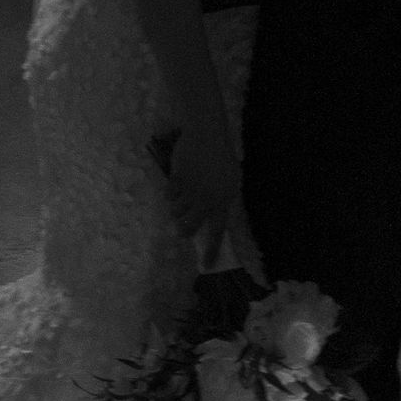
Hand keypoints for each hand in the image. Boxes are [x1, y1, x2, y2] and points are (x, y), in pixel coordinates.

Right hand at [152, 120, 242, 243]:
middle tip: (181, 230)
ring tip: (182, 199)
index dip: (212, 250)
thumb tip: (213, 217)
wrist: (207, 134)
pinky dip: (172, 192)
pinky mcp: (176, 181)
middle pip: (189, 226)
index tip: (207, 266)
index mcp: (222, 201)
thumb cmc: (222, 157)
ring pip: (176, 212)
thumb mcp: (230, 181)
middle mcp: (205, 200)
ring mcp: (190, 191)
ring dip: (177, 209)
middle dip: (183, 230)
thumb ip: (222, 200)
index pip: (217, 232)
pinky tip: (178, 183)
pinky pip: (169, 195)